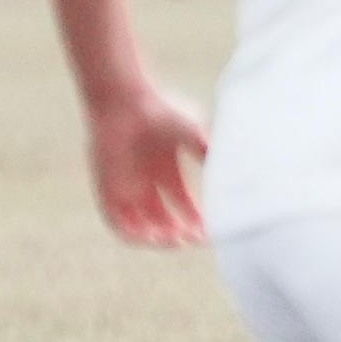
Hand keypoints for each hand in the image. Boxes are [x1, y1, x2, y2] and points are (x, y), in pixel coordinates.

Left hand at [89, 83, 210, 247]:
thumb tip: (233, 170)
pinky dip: (134, 235)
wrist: (124, 102)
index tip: (210, 232)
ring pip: (143, 227)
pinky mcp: (107, 192)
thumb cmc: (159, 111)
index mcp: (167, 173)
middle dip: (181, 234)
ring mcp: (126, 190)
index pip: (185, 208)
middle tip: (194, 239)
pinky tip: (151, 236)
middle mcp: (147, 185)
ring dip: (160, 239)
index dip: (198, 223)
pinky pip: (118, 224)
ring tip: (176, 240)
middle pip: (166, 222)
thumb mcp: (191, 132)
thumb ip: (208, 151)